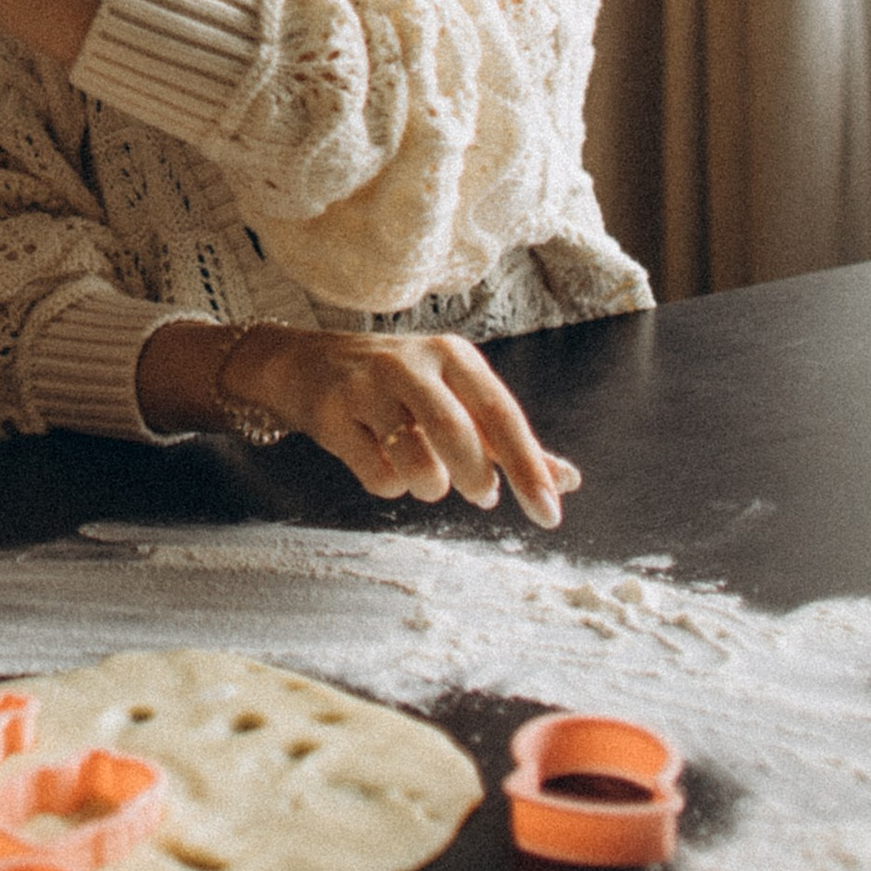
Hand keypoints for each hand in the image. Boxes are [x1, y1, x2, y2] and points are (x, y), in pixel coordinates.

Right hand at [222, 324, 578, 528]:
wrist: (303, 362)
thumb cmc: (397, 386)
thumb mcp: (454, 397)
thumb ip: (505, 440)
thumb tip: (567, 480)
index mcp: (453, 357)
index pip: (502, 414)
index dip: (529, 467)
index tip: (549, 512)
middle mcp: (410, 363)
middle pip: (458, 435)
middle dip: (475, 478)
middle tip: (480, 494)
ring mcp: (366, 386)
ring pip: (417, 462)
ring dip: (429, 486)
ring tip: (424, 477)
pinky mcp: (332, 413)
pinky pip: (377, 474)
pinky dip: (389, 485)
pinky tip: (379, 461)